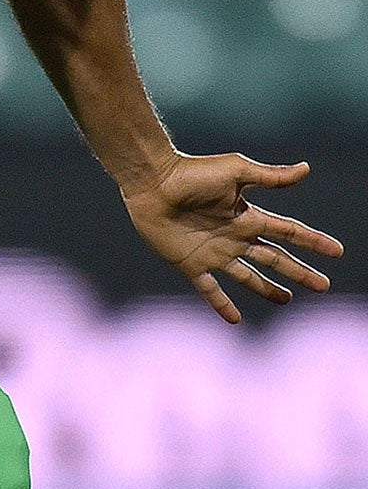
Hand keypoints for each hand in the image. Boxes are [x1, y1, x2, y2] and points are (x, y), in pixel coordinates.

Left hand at [121, 152, 343, 323]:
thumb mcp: (235, 171)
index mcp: (247, 216)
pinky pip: (210, 289)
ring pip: (247, 276)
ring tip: (286, 300)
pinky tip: (235, 319)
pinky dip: (222, 304)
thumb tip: (306, 169)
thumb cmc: (190, 172)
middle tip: (323, 286)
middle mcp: (234, 236)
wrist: (151, 181)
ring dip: (267, 289)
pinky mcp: (190, 263)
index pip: (288, 232)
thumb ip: (270, 177)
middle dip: (299, 272)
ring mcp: (213, 252)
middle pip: (274, 258)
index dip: (313, 241)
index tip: (337, 251)